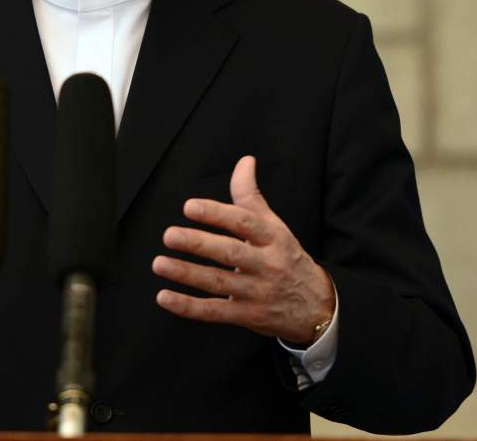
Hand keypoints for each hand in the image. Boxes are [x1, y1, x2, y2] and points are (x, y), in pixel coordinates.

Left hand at [152, 155, 335, 343]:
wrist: (317, 306)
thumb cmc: (286, 257)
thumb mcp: (274, 225)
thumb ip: (251, 196)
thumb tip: (244, 161)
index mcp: (273, 238)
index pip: (244, 223)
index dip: (217, 213)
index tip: (190, 206)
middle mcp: (267, 265)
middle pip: (231, 253)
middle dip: (198, 244)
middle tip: (169, 235)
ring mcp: (258, 293)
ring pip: (219, 282)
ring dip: (187, 274)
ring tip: (160, 263)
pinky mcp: (248, 316)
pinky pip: (215, 312)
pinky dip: (188, 307)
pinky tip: (165, 297)